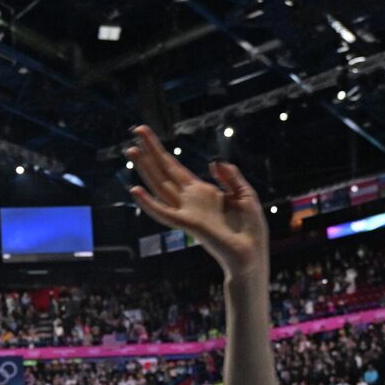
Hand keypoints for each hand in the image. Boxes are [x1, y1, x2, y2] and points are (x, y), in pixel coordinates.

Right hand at [125, 126, 266, 274]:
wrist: (253, 253)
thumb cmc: (250, 228)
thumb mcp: (245, 194)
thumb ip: (231, 177)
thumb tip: (214, 162)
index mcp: (202, 192)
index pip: (175, 167)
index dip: (162, 151)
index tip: (148, 134)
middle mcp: (189, 200)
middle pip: (164, 171)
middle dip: (150, 152)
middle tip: (135, 131)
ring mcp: (186, 212)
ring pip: (159, 186)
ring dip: (144, 169)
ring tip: (131, 151)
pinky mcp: (188, 225)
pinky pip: (164, 213)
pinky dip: (148, 203)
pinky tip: (135, 190)